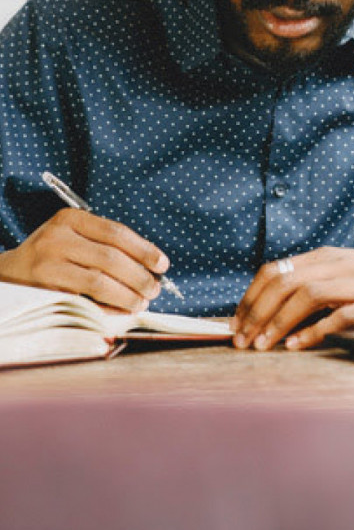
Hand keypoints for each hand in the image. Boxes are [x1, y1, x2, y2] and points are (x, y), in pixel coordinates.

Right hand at [0, 209, 169, 310]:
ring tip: (142, 303)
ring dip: (127, 295)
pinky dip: (107, 307)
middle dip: (139, 276)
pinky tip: (120, 310)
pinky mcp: (43, 290)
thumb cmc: (51, 256)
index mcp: (70, 219)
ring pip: (99, 281)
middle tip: (155, 289)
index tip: (162, 264)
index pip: (116, 232)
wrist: (7, 274)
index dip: (144, 249)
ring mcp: (47, 264)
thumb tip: (149, 266)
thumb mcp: (73, 238)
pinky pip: (83, 300)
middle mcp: (57, 237)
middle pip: (111, 257)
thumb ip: (104, 245)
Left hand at [230, 248, 353, 350]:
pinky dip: (312, 332)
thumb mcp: (346, 271)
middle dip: (256, 312)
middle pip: (283, 282)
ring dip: (277, 322)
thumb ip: (315, 282)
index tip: (236, 324)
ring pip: (305, 296)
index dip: (250, 298)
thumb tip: (271, 307)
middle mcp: (338, 265)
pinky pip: (336, 317)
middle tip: (241, 341)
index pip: (274, 271)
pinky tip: (296, 346)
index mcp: (326, 257)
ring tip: (261, 346)